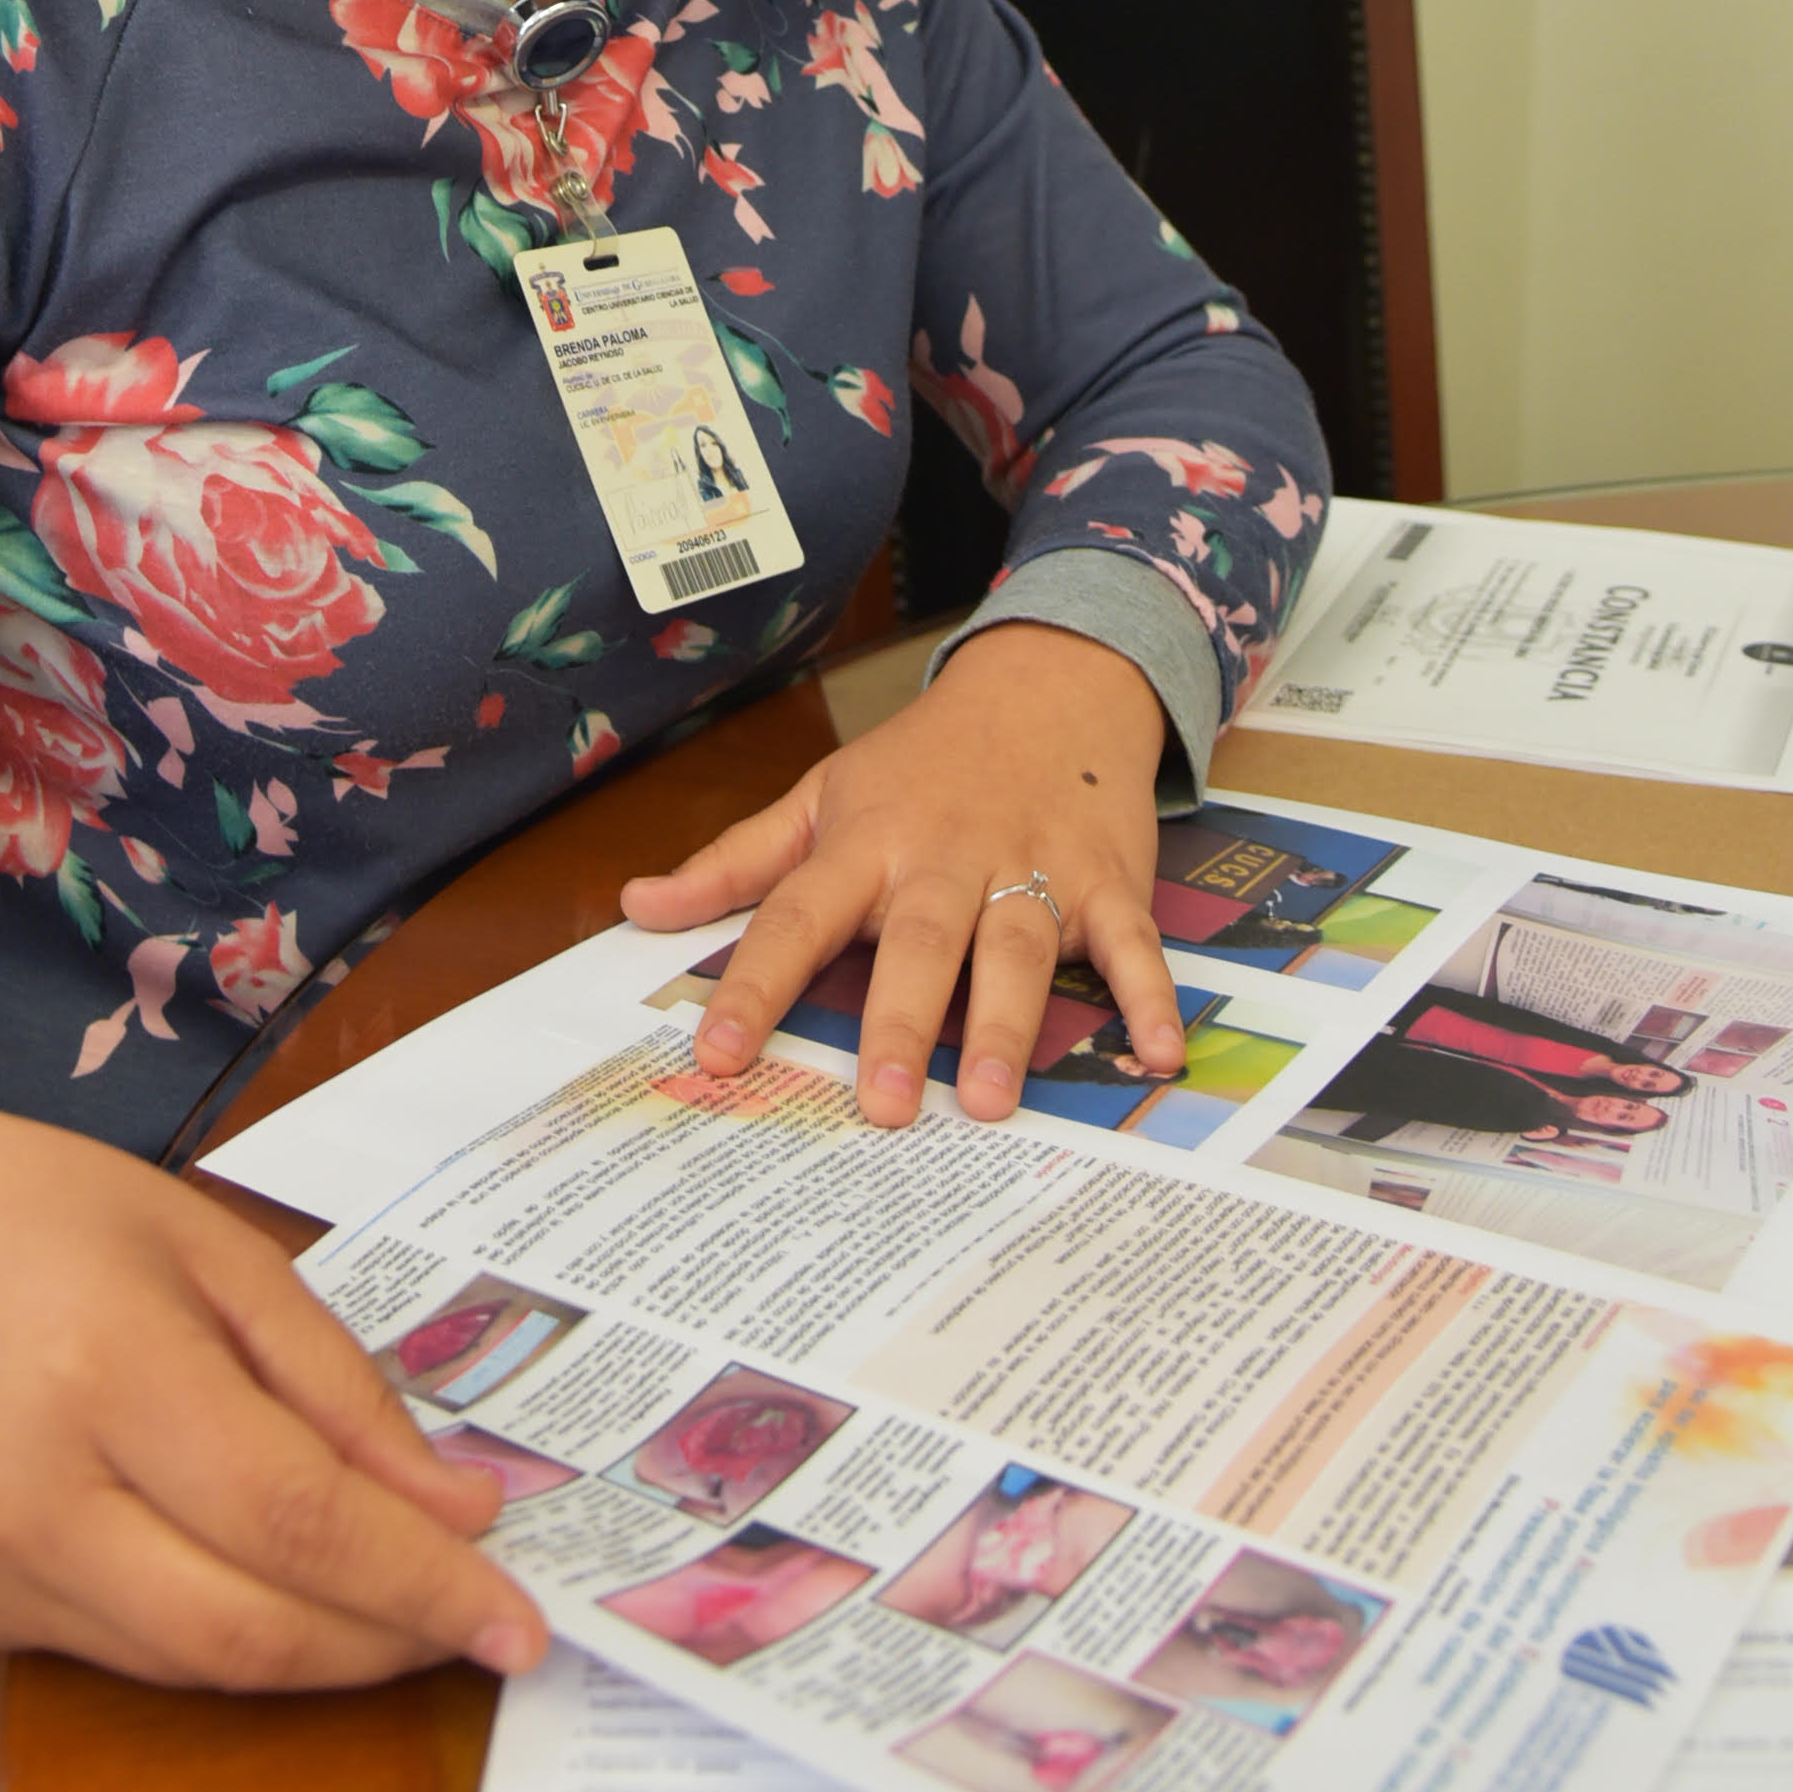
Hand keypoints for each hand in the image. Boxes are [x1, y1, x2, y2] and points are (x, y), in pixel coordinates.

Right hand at [0, 1080, 545, 1691]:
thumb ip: (337, 1385)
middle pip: (251, 1628)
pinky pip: (133, 1656)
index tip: (521, 1616)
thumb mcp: (211, 1248)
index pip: (297, 1519)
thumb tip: (456, 1506)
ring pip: (197, 1667)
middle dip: (390, 1644)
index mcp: (109, 1367)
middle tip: (485, 1627)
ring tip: (409, 1612)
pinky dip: (231, 1639)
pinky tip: (289, 1595)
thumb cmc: (41, 1214)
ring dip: (323, 1659)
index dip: (422, 1582)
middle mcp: (37, 1492)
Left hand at [618, 622, 1181, 1126]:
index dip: (754, 987)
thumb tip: (637, 905)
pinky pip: (1131, 942)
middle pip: (916, 940)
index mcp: (866, 843)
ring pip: (1014, 945)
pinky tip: (1155, 1053)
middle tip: (877, 1108)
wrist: (1049, 683)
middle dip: (896, 1021)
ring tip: (984, 1101)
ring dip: (1004, 1022)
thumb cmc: (925, 761)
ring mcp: (1032, 867)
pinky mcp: (1106, 879)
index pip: (795, 916)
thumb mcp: (823, 796)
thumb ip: (737, 862)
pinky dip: (1148, 995)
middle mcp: (946, 857)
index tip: (719, 1054)